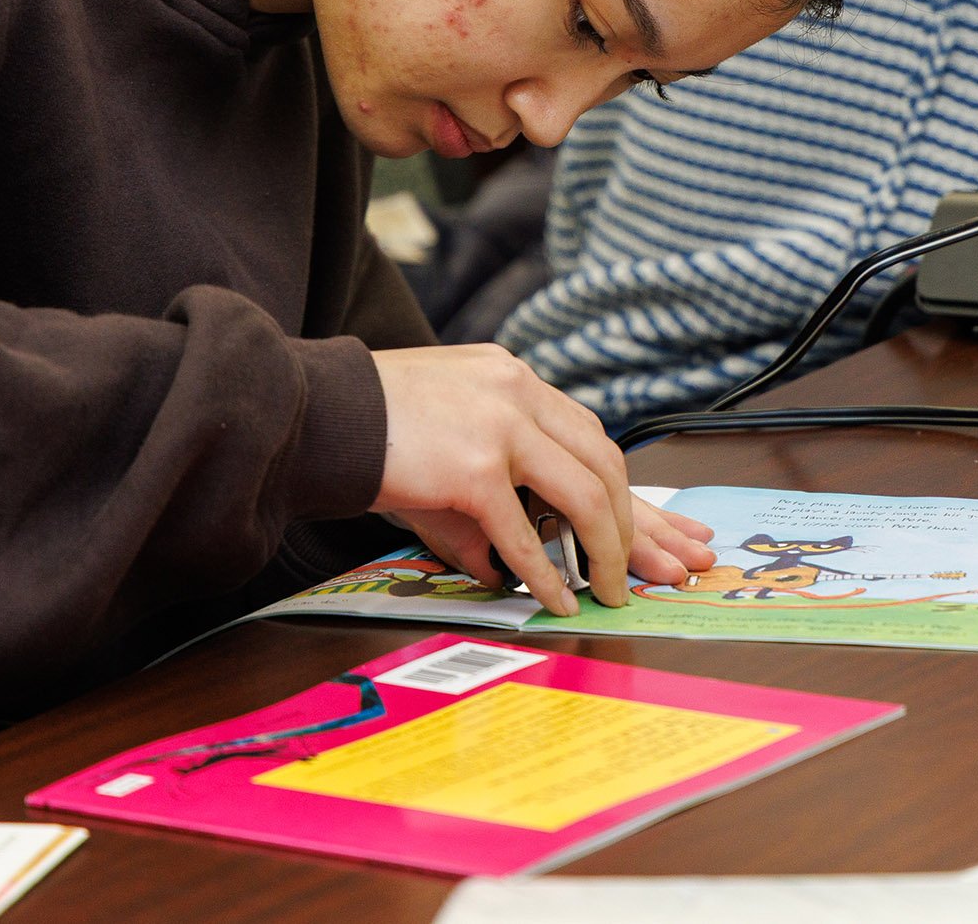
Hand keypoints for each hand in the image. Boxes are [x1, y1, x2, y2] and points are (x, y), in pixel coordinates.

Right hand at [371, 343, 714, 614]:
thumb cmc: (370, 428)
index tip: (665, 527)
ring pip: (584, 492)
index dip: (628, 488)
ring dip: (604, 550)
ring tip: (611, 591)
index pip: (589, 436)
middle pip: (603, 461)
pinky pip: (525, 534)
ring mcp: (498, 425)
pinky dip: (547, 573)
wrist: (313, 412)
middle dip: (636, 524)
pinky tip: (562, 600)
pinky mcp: (473, 468)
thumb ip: (487, 490)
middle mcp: (516, 390)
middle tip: (659, 569)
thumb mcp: (443, 439)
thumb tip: (503, 564)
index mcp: (512, 378)